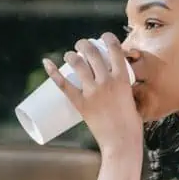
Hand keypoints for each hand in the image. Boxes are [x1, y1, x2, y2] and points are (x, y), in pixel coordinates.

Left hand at [43, 32, 141, 152]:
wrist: (122, 142)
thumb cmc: (130, 125)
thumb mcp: (132, 99)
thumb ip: (124, 90)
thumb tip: (117, 85)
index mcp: (122, 78)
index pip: (114, 49)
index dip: (108, 38)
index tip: (103, 37)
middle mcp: (107, 81)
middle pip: (93, 53)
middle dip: (85, 45)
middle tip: (81, 46)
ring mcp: (92, 92)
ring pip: (78, 64)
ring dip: (71, 55)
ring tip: (69, 55)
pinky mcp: (81, 103)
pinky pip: (64, 85)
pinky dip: (53, 73)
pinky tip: (46, 63)